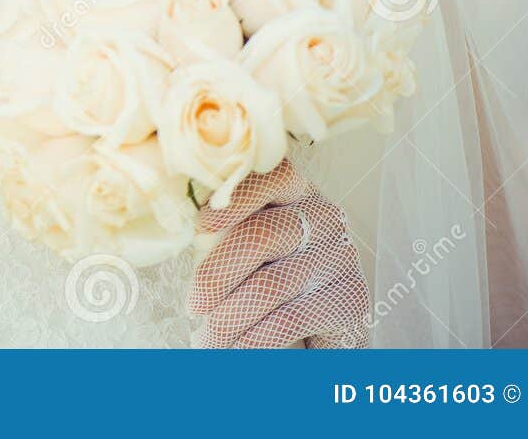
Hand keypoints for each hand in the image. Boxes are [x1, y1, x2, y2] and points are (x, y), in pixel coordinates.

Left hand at [188, 159, 368, 347]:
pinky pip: (290, 319)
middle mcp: (324, 216)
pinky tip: (235, 352)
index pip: (272, 176)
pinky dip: (254, 340)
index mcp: (295, 192)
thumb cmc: (266, 280)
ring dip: (229, 318)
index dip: (237, 198)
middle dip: (217, 275)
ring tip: (207, 340)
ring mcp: (341, 256)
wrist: (317, 333)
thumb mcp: (244, 250)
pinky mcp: (350, 298)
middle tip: (193, 306)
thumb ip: (221, 233)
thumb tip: (177, 231)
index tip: (200, 224)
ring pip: (271, 284)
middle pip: (263, 236)